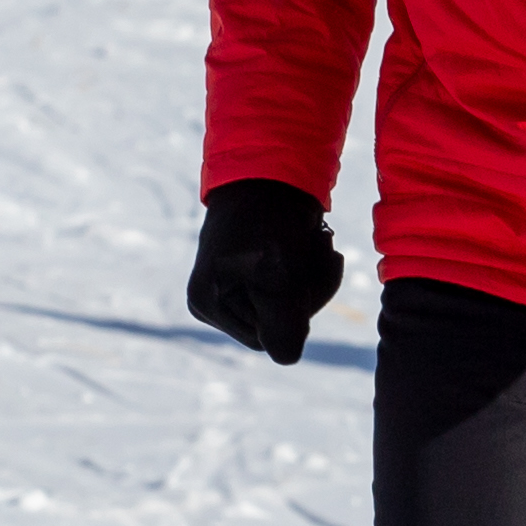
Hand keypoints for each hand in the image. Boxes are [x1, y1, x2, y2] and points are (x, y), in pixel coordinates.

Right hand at [187, 180, 343, 365]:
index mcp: (208, 302)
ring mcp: (238, 287)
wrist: (272, 166)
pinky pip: (296, 288)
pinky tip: (315, 243)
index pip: (268, 338)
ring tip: (318, 242)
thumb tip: (287, 359)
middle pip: (282, 324)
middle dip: (309, 290)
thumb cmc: (267, 217)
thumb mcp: (276, 273)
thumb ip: (282, 321)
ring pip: (294, 307)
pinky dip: (313, 269)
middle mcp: (218, 300)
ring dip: (317, 276)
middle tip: (318, 250)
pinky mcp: (259, 271)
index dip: (296, 311)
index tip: (305, 269)